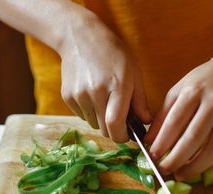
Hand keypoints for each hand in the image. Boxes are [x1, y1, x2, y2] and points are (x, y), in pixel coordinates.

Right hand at [59, 14, 150, 142]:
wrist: (79, 37)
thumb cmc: (112, 53)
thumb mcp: (134, 72)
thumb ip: (140, 100)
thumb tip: (145, 123)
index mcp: (117, 86)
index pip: (116, 124)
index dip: (122, 137)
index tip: (126, 136)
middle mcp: (95, 92)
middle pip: (104, 129)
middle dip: (113, 129)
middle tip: (118, 118)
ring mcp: (79, 95)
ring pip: (93, 124)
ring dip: (100, 119)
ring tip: (104, 99)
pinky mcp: (67, 97)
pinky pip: (81, 116)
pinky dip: (89, 111)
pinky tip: (91, 94)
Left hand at [144, 58, 212, 179]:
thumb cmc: (203, 82)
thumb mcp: (178, 91)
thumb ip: (163, 116)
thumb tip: (149, 142)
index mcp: (194, 91)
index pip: (175, 121)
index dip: (162, 142)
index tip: (152, 156)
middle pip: (194, 137)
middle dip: (176, 158)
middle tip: (164, 170)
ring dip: (195, 166)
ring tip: (181, 174)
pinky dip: (212, 162)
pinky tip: (199, 167)